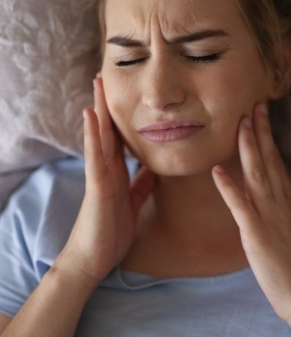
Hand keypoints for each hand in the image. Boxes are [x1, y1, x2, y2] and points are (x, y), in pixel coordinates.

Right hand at [59, 77, 152, 285]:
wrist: (94, 259)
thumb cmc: (112, 231)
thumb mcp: (133, 203)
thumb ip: (140, 185)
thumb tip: (152, 169)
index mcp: (117, 173)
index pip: (119, 139)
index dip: (122, 118)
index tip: (126, 96)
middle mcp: (107, 169)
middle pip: (108, 131)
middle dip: (108, 105)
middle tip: (107, 78)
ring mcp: (99, 175)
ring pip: (100, 136)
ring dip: (99, 110)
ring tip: (98, 84)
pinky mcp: (96, 185)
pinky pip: (95, 156)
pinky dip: (93, 135)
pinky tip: (91, 115)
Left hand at [211, 103, 290, 325]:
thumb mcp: (290, 231)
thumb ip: (279, 211)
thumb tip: (271, 199)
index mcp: (286, 202)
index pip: (276, 162)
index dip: (268, 137)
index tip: (262, 116)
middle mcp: (279, 203)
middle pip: (268, 160)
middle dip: (260, 131)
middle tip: (253, 105)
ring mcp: (269, 217)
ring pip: (257, 174)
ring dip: (247, 148)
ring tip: (239, 124)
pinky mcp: (256, 234)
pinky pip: (241, 207)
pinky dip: (228, 187)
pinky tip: (216, 171)